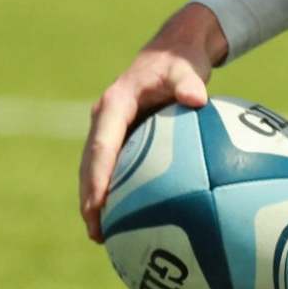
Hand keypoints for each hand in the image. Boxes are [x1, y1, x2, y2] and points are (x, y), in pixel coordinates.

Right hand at [77, 2, 228, 241]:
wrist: (172, 52)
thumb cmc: (179, 61)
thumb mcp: (185, 67)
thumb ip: (189, 82)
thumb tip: (198, 98)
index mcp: (114, 105)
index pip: (101, 146)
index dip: (97, 177)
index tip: (97, 204)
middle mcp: (105, 120)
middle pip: (90, 165)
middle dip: (89, 199)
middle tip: (95, 231)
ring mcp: (110, 130)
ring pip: (95, 171)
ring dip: (95, 202)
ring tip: (102, 236)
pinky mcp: (121, 138)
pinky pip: (114, 168)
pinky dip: (114, 193)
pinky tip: (127, 220)